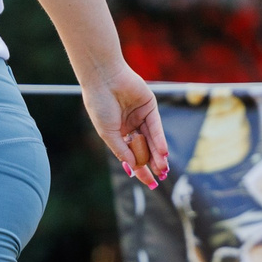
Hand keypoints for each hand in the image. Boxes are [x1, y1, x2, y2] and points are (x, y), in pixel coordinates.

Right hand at [79, 59, 168, 188]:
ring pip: (152, 140)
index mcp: (117, 133)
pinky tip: (162, 152)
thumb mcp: (108, 133)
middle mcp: (130, 126)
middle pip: (145, 149)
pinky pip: (156, 126)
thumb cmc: (99, 104)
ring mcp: (140, 116)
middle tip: (160, 177)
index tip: (149, 183)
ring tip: (163, 168)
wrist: (103, 79)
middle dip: (152, 163)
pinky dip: (159, 139)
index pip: (131, 155)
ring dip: (158, 154)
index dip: (140, 170)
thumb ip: (121, 149)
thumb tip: (133, 167)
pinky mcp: (150, 107)